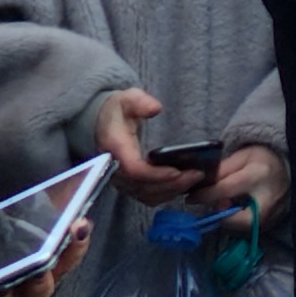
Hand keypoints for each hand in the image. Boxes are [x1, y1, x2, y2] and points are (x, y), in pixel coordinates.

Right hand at [94, 87, 204, 207]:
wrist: (99, 123)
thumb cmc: (116, 112)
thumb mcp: (126, 99)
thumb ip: (139, 101)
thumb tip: (155, 108)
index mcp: (115, 148)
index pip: (134, 169)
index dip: (156, 174)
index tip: (177, 171)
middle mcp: (115, 169)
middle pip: (144, 187)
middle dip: (172, 184)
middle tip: (196, 175)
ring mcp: (121, 180)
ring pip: (146, 195)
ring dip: (171, 191)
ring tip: (193, 179)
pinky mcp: (127, 185)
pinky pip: (146, 197)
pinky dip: (164, 195)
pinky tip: (181, 186)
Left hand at [184, 143, 286, 221]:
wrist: (291, 169)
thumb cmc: (264, 159)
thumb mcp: (242, 156)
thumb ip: (222, 170)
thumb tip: (202, 184)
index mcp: (258, 175)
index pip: (225, 189)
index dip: (205, 195)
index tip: (191, 197)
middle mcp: (268, 198)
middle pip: (238, 219)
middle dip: (221, 215)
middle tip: (216, 204)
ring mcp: (274, 214)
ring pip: (244, 227)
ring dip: (230, 219)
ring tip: (229, 204)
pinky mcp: (274, 223)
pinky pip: (251, 229)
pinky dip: (241, 221)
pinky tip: (240, 209)